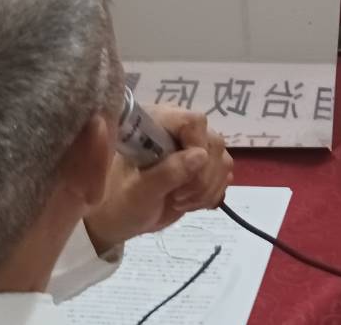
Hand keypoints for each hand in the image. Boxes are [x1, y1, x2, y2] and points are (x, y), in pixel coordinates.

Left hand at [85, 104, 232, 255]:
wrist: (116, 219)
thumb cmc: (116, 202)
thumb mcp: (137, 193)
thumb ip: (167, 173)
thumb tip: (200, 155)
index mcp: (156, 123)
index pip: (194, 121)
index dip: (197, 148)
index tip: (183, 179)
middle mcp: (178, 129)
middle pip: (213, 142)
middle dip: (202, 177)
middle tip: (177, 198)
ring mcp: (192, 146)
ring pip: (222, 159)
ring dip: (207, 188)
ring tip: (180, 202)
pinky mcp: (202, 165)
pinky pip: (224, 173)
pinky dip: (211, 193)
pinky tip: (189, 203)